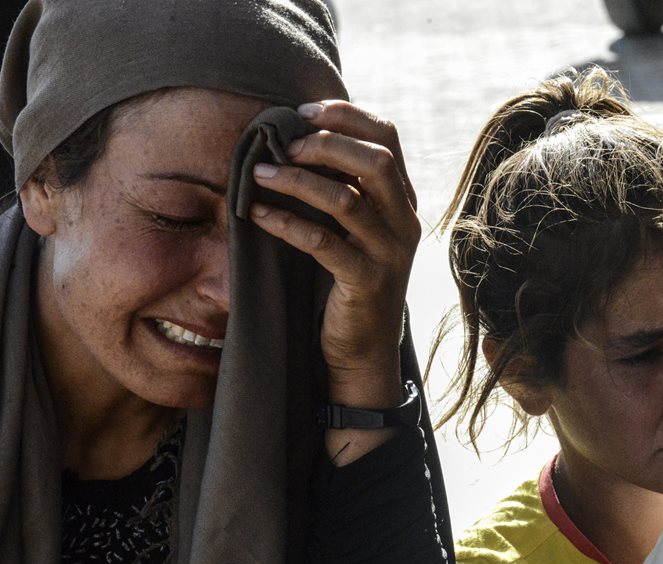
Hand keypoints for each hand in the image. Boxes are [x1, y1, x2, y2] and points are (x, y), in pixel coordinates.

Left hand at [251, 101, 419, 461]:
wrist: (362, 352)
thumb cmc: (347, 283)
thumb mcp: (356, 229)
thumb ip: (345, 188)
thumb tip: (298, 137)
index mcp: (404, 201)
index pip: (388, 137)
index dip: (346, 115)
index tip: (302, 111)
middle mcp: (405, 223)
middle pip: (375, 160)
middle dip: (323, 143)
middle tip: (282, 144)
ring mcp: (389, 254)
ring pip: (345, 199)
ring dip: (295, 180)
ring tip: (258, 173)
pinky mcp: (366, 283)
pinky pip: (322, 243)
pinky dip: (286, 223)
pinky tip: (257, 214)